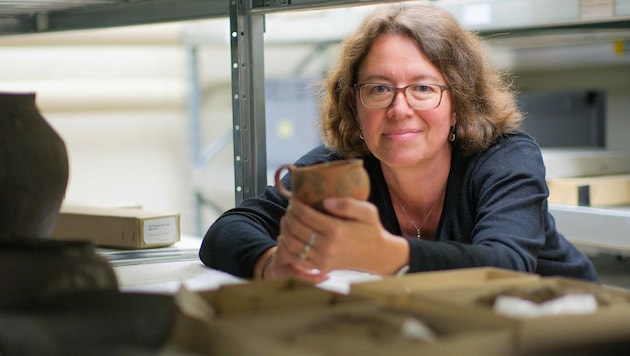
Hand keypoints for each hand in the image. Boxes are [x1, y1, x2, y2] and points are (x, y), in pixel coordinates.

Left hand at [278, 197, 407, 275]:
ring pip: (292, 243)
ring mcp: (322, 258)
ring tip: (287, 220)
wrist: (377, 255)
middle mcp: (327, 246)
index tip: (293, 199)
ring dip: (285, 230)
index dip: (296, 205)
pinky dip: (287, 248)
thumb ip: (347, 204)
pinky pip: (296, 259)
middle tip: (290, 208)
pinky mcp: (321, 267)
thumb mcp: (368, 211)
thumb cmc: (371, 230)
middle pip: (296, 228)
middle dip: (289, 215)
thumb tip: (325, 201)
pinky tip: (286, 238)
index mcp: (336, 229)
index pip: (306, 215)